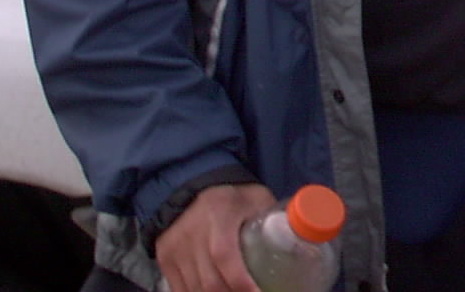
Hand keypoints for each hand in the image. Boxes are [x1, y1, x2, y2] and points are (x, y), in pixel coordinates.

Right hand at [156, 181, 277, 291]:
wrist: (190, 183)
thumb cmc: (231, 194)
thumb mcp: (255, 197)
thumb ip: (274, 217)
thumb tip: (299, 238)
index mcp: (219, 217)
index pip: (225, 256)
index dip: (241, 282)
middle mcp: (193, 236)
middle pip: (209, 282)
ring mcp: (176, 250)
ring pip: (194, 289)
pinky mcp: (165, 260)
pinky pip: (179, 289)